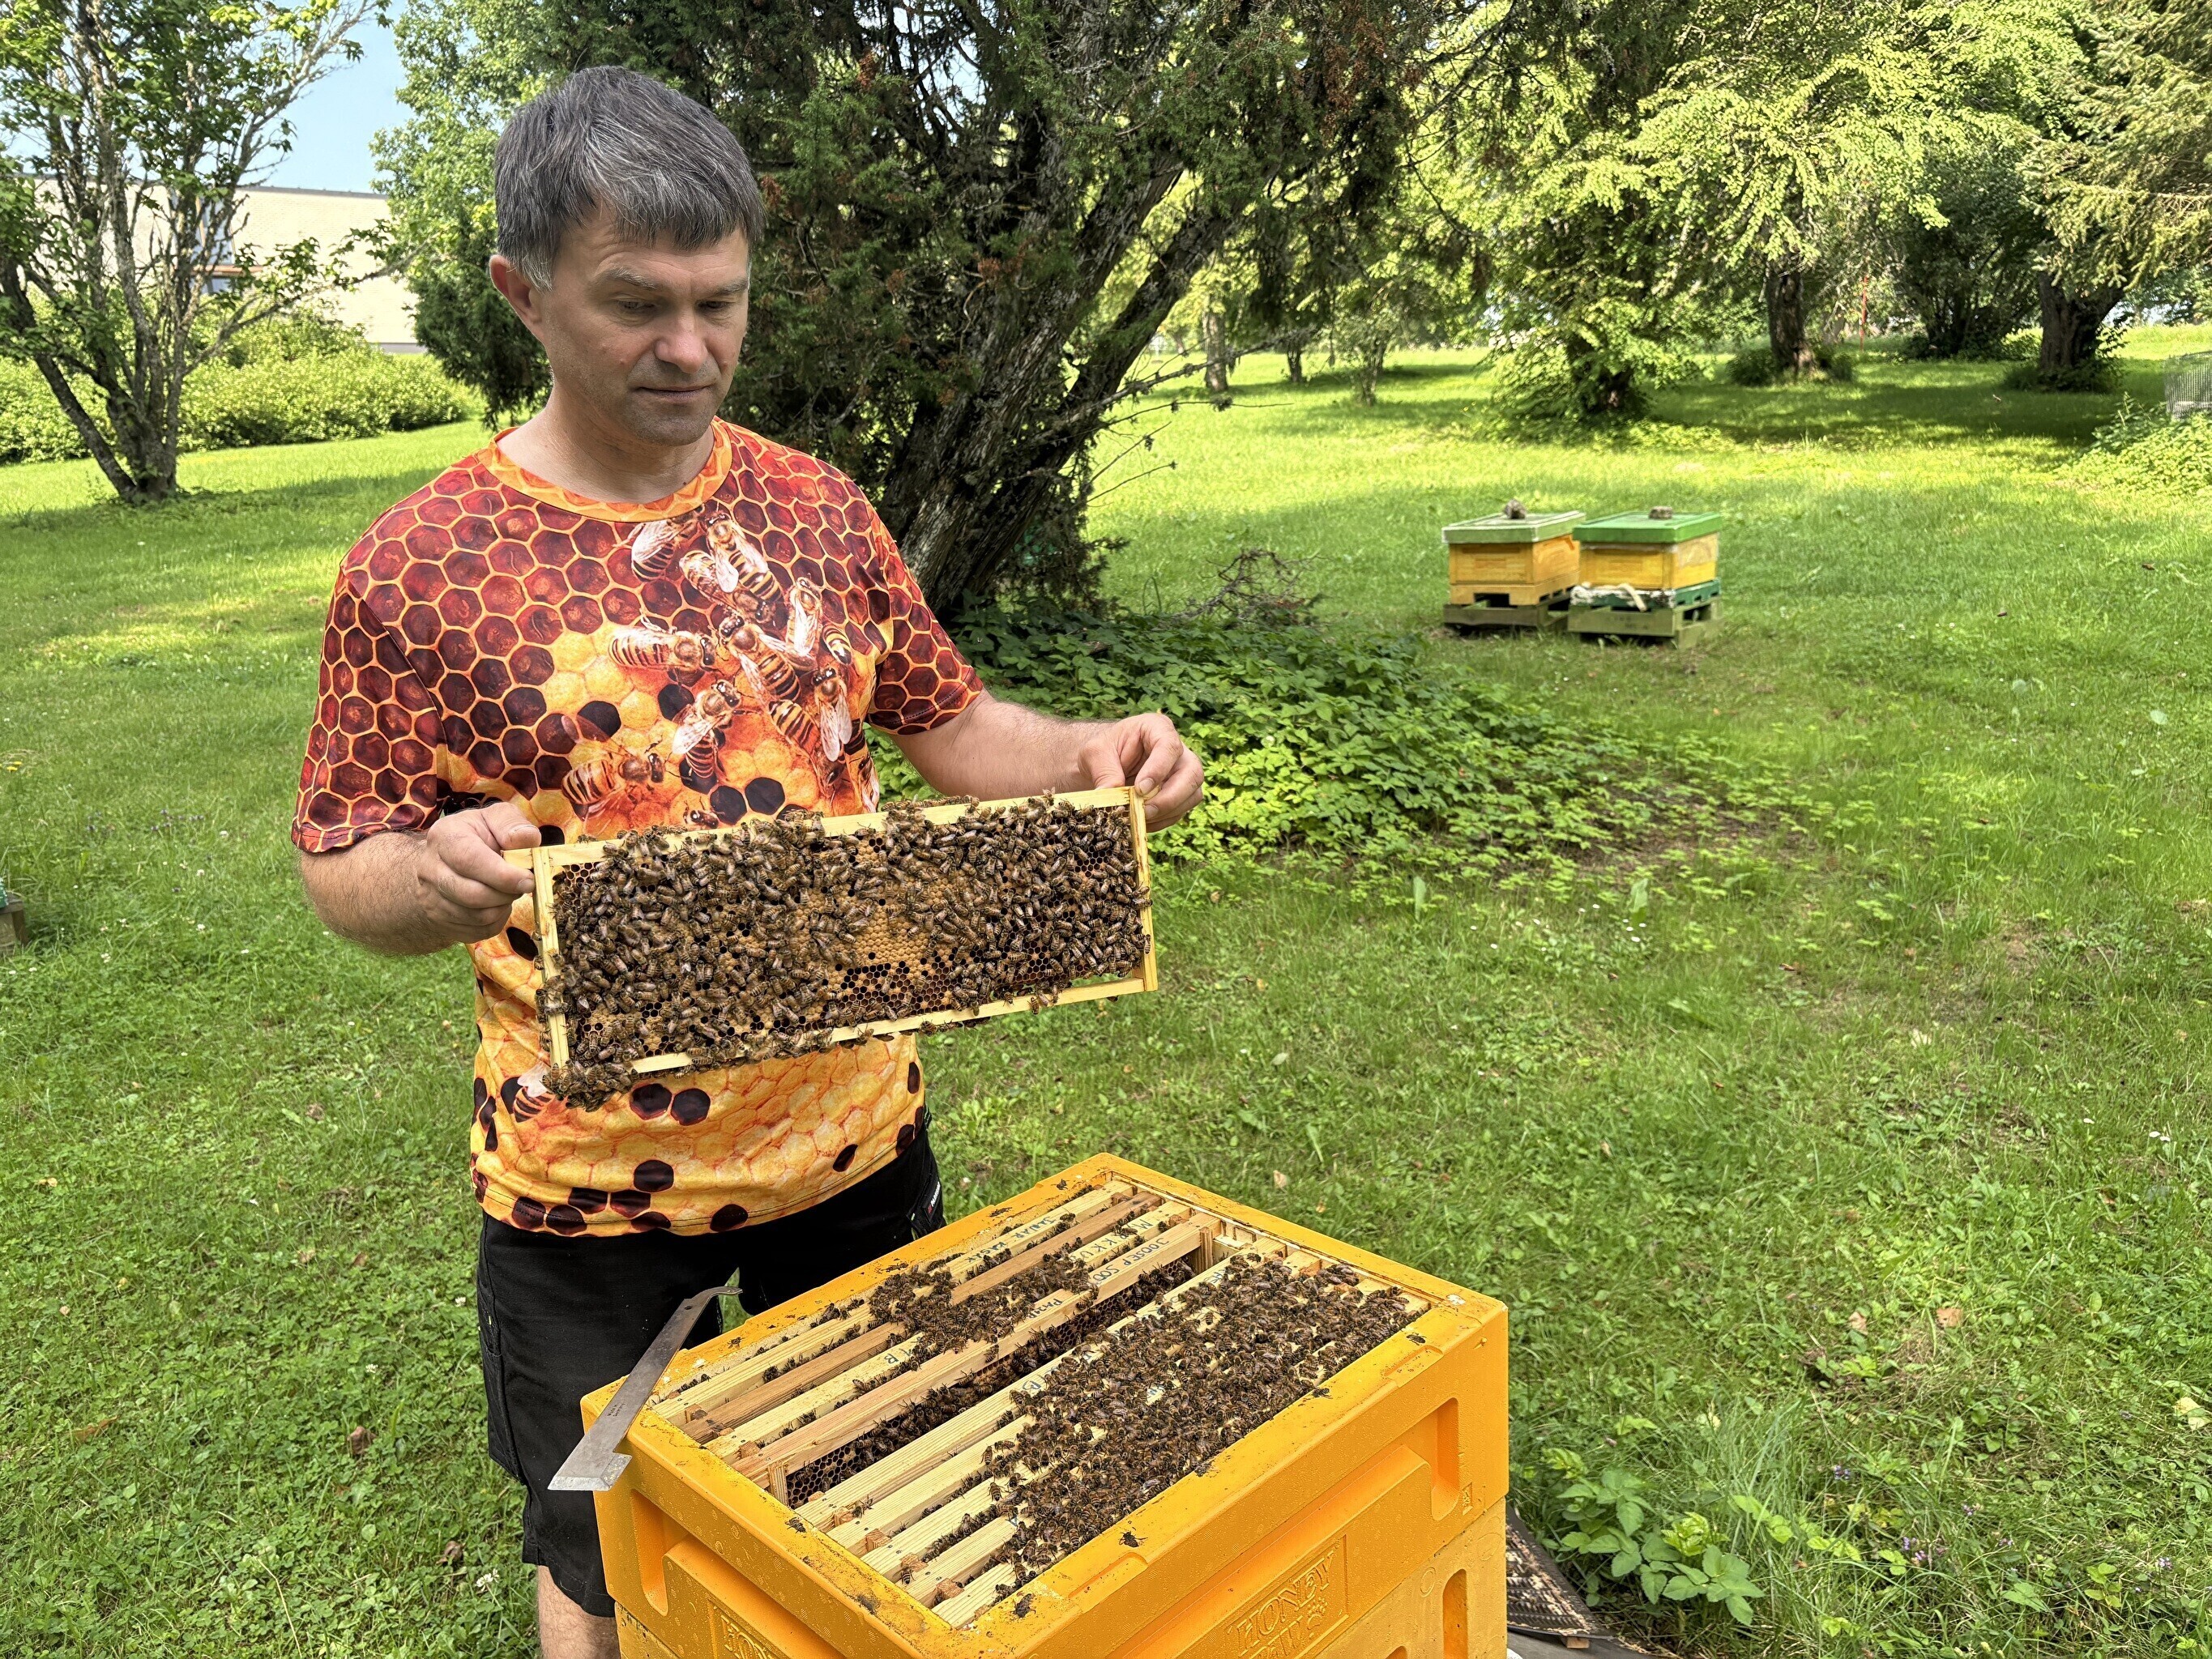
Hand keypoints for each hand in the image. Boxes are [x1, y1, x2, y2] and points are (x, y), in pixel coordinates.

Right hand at [413, 803, 539, 942]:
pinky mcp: (439, 920)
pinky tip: (497, 904)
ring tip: (508, 892)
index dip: (503, 875)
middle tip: (523, 885)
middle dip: (506, 894)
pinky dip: (496, 921)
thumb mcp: (495, 819)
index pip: (470, 861)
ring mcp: (430, 897)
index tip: (528, 880)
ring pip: (476, 917)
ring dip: (502, 908)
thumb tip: (529, 840)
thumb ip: (512, 825)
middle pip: (472, 894)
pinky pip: (477, 931)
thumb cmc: (478, 837)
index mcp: (444, 837)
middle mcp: (430, 868)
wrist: (447, 861)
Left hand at [1076, 712, 1203, 828]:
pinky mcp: (1179, 794)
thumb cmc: (1103, 751)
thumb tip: (1113, 797)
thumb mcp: (1095, 754)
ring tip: (1140, 818)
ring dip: (1168, 812)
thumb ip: (1104, 772)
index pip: (1169, 746)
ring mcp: (1182, 773)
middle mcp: (1177, 750)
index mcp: (1158, 728)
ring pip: (1193, 795)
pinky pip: (1181, 811)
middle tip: (1145, 811)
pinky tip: (1142, 822)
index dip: (1159, 770)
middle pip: (1192, 773)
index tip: (1140, 789)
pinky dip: (1163, 821)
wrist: (1103, 764)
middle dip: (1171, 797)